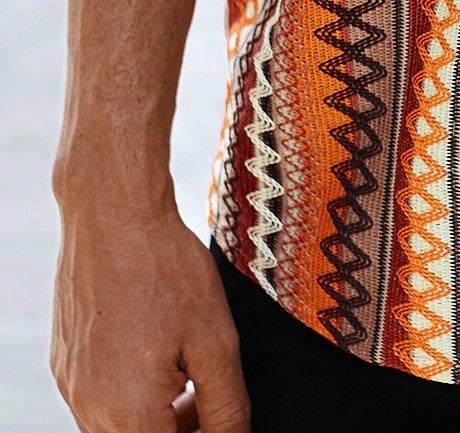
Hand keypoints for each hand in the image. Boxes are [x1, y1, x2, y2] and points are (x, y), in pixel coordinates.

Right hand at [51, 199, 249, 431]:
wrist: (113, 215)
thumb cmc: (167, 272)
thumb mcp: (215, 342)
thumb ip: (226, 407)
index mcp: (128, 415)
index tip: (221, 412)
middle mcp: (89, 411)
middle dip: (181, 430)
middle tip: (209, 396)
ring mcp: (71, 387)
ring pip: (118, 426)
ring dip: (155, 416)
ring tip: (187, 370)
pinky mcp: (64, 362)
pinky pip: (99, 398)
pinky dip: (130, 391)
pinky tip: (154, 347)